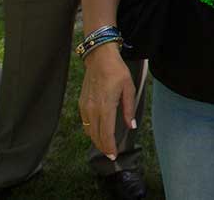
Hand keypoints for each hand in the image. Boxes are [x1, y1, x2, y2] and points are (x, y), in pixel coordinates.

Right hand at [79, 43, 135, 158]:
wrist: (99, 59)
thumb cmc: (117, 72)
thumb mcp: (129, 89)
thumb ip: (129, 109)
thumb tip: (131, 125)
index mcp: (106, 106)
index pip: (106, 133)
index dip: (109, 146)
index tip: (113, 155)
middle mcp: (93, 109)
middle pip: (96, 135)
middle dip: (103, 147)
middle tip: (110, 154)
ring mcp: (85, 106)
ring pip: (88, 130)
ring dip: (96, 140)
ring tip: (105, 145)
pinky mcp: (81, 103)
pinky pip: (84, 122)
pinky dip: (90, 130)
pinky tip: (97, 131)